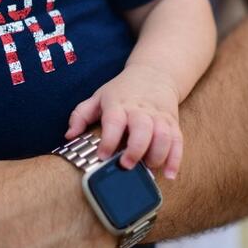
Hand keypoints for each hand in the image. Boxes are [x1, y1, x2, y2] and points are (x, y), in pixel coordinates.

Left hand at [66, 63, 182, 177]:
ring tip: (147, 169)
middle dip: (136, 149)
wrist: (154, 73)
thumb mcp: (98, 98)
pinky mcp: (172, 123)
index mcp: (119, 104)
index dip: (108, 140)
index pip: (114, 121)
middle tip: (126, 165)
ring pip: (164, 136)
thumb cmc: (121, 90)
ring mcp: (159, 117)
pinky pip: (178, 141)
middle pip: (142, 129)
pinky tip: (169, 175)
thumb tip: (68, 136)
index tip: (102, 156)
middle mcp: (140, 110)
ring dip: (157, 155)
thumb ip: (80, 116)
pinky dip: (175, 159)